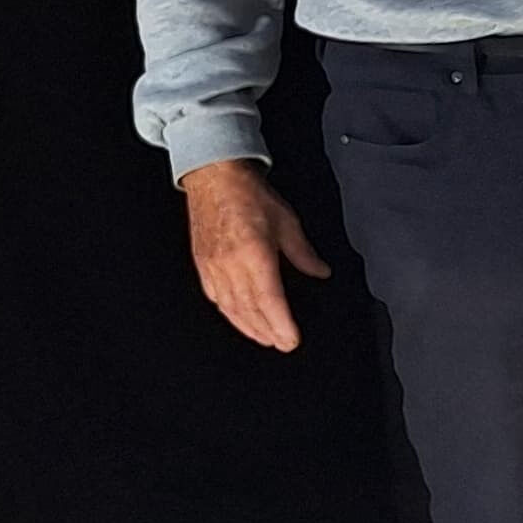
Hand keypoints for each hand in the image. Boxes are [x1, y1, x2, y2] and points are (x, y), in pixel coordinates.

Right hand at [184, 160, 323, 352]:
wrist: (215, 178)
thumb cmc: (249, 195)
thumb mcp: (287, 222)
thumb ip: (304, 253)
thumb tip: (320, 272)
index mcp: (254, 255)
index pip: (270, 301)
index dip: (281, 325)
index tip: (292, 340)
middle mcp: (230, 265)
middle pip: (250, 310)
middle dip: (267, 331)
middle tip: (281, 344)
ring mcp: (213, 266)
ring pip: (230, 307)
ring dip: (247, 326)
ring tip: (263, 338)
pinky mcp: (202, 264)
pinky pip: (215, 296)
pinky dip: (228, 312)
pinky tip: (237, 317)